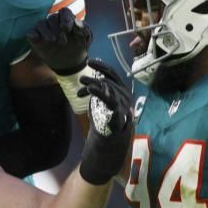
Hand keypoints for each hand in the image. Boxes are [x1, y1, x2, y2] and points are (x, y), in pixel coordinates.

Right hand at [27, 8, 91, 74]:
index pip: (64, 11)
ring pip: (41, 23)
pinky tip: (37, 38)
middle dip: (57, 29)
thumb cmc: (78, 46)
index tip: (67, 29)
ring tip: (53, 41)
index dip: (65, 19)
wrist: (69, 62)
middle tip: (63, 42)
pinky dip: (33, 34)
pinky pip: (31, 32)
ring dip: (47, 32)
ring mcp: (44, 29)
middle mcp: (54, 21)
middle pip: (53, 18)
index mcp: (67, 19)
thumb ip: (84, 30)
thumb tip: (77, 21)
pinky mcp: (36, 38)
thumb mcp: (85, 40)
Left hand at [77, 59, 132, 184]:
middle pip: (112, 80)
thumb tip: (86, 84)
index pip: (114, 75)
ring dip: (95, 83)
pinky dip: (100, 93)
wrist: (110, 145)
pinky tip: (89, 89)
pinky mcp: (118, 116)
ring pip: (110, 89)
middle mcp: (124, 97)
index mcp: (121, 93)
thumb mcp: (100, 104)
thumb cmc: (105, 123)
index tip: (91, 61)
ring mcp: (122, 106)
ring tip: (83, 81)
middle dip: (99, 72)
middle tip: (86, 66)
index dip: (103, 67)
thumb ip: (97, 93)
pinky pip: (109, 101)